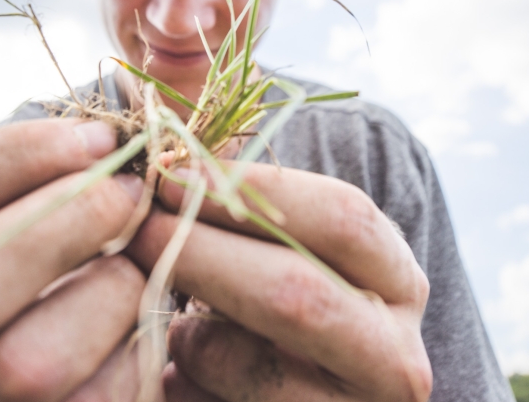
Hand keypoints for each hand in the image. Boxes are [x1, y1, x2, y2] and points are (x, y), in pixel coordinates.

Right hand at [0, 118, 147, 401]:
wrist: (116, 375)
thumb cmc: (96, 274)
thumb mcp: (69, 217)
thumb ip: (77, 173)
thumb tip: (135, 126)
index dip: (8, 159)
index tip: (102, 138)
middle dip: (58, 224)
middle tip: (134, 194)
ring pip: (21, 363)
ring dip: (105, 295)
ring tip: (144, 270)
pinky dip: (136, 358)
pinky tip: (155, 330)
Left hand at [127, 162, 432, 401]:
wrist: (305, 401)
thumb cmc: (271, 299)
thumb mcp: (278, 247)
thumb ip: (238, 204)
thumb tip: (153, 150)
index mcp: (395, 279)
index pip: (340, 218)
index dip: (250, 189)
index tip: (166, 167)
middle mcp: (396, 353)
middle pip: (297, 295)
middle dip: (201, 255)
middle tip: (133, 228)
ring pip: (252, 367)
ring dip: (185, 333)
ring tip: (157, 311)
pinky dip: (178, 386)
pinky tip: (168, 371)